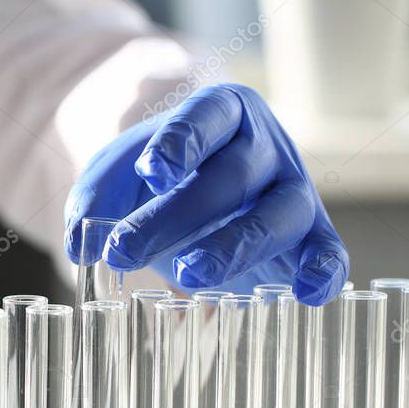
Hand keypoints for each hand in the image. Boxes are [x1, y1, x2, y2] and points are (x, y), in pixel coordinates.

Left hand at [64, 83, 347, 305]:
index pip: (206, 117)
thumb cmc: (157, 181)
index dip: (179, 143)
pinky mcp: (310, 236)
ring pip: (275, 217)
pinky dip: (323, 270)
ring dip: (233, 248)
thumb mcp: (117, 175)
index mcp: (220, 114)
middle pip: (228, 178)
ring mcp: (292, 191)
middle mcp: (264, 148)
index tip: (149, 172)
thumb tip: (80, 244)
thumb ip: (94, 198)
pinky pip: (328, 252)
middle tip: (123, 252)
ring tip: (189, 277)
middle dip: (174, 217)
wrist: (198, 200)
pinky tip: (305, 293)